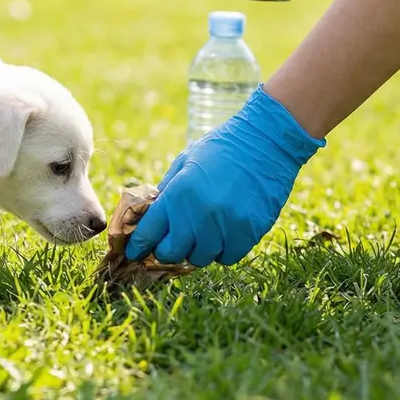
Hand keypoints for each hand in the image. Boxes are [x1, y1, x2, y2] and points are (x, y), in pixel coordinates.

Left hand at [125, 86, 324, 266]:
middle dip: (167, 249)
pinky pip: (227, 257)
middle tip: (172, 242)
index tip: (134, 252)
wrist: (265, 141)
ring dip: (197, 249)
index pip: (148, 233)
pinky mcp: (248, 232)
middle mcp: (198, 215)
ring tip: (201, 233)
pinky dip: (222, 250)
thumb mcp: (185, 162)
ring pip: (200, 258)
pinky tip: (223, 234)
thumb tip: (149, 215)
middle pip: (171, 253)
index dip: (138, 246)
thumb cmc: (221, 148)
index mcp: (177, 195)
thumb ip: (166, 190)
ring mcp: (225, 227)